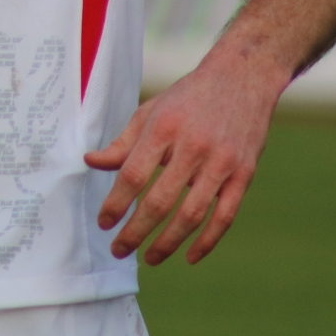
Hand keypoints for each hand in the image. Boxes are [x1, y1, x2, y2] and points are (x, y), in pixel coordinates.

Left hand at [85, 53, 285, 265]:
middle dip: (135, 232)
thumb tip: (91, 162)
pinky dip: (207, 242)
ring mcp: (222, 162)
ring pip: (191, 215)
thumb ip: (123, 142)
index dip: (115, 204)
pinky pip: (224, 217)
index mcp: (164, 128)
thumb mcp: (150, 111)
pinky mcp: (244, 174)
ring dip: (167, 243)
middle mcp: (193, 146)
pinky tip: (189, 256)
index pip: (132, 175)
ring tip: (149, 258)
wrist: (242, 77)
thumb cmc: (188, 97)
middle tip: (118, 250)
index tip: (104, 223)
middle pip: (159, 201)